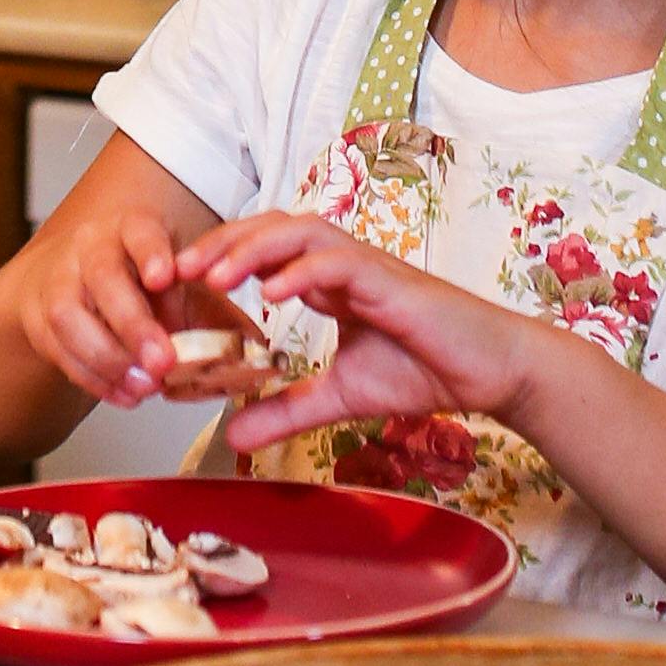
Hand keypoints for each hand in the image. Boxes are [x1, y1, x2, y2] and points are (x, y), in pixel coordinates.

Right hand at [22, 190, 203, 407]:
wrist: (67, 283)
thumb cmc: (134, 283)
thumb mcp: (177, 287)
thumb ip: (214, 313)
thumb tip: (257, 347)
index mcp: (131, 230)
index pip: (139, 231)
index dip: (151, 252)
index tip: (164, 276)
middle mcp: (90, 248)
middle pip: (103, 277)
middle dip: (132, 323)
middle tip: (162, 361)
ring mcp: (58, 280)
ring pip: (70, 315)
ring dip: (108, 358)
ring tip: (144, 387)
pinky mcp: (38, 317)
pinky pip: (58, 349)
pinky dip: (92, 378)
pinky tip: (123, 395)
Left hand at [157, 216, 548, 455]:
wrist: (490, 372)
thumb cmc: (425, 371)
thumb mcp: (339, 398)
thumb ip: (287, 412)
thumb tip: (232, 436)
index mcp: (328, 282)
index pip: (263, 253)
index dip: (219, 259)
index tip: (177, 283)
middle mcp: (341, 264)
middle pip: (270, 229)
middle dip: (221, 244)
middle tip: (175, 270)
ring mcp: (366, 265)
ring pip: (300, 233)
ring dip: (252, 248)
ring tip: (213, 275)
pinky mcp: (389, 279)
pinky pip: (338, 261)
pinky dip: (301, 271)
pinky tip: (272, 294)